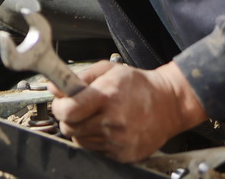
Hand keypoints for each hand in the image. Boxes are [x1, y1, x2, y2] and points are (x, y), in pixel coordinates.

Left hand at [51, 61, 207, 162]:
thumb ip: (79, 78)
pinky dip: (96, 141)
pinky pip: (96, 151)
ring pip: (81, 141)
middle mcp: (112, 121)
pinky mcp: (124, 155)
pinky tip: (107, 128)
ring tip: (95, 118)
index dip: (59, 107)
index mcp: (107, 97)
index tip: (61, 103)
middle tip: (77, 110)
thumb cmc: (139, 85)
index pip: (68, 111)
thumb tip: (54, 86)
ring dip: (81, 130)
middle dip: (68, 119)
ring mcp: (119, 141)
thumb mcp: (108, 70)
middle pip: (70, 128)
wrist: (170, 104)